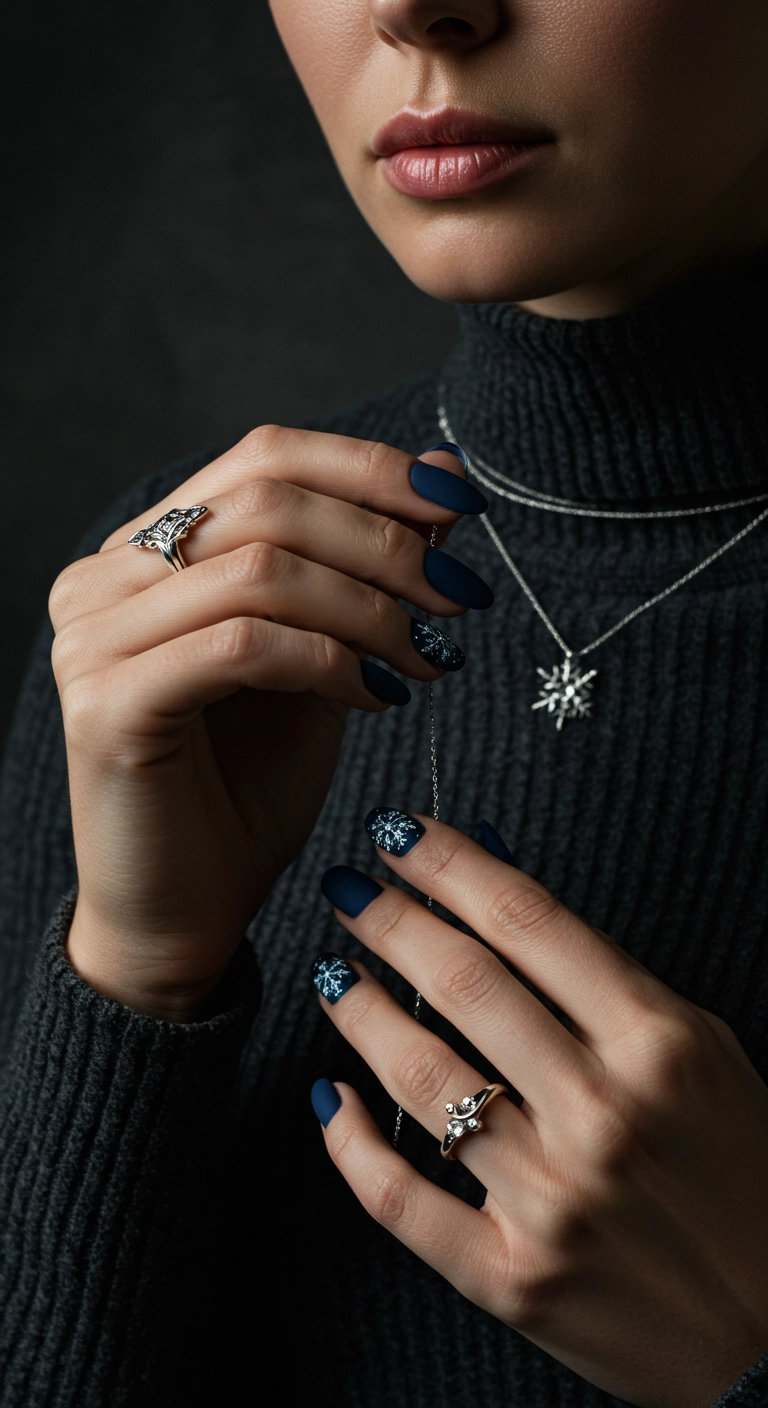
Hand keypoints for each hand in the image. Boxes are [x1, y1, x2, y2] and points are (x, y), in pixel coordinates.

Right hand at [49, 428, 489, 1018]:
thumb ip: (363, 568)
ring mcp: (92, 638)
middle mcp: (103, 578)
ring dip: (371, 609)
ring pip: (261, 571)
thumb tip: (442, 475)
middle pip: (268, 502)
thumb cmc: (248, 787)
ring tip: (429, 655)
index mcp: (145, 550)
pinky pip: (243, 645)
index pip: (264, 458)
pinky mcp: (108, 704)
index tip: (461, 505)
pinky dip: (328, 661)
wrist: (185, 912)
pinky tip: (375, 696)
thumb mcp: (325, 655)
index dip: (371, 470)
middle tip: (459, 598)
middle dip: (387, 544)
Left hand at [314, 812, 767, 1407]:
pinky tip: (327, 1094)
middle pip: (464, 983)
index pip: (529, 921)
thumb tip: (497, 891)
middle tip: (350, 887)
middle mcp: (603, 1112)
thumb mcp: (700, 1053)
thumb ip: (603, 976)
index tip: (400, 834)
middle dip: (390, 919)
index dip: (449, 864)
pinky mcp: (513, 1276)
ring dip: (360, 1010)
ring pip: (420, 1078)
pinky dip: (348, 1144)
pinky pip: (400, 1198)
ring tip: (335, 972)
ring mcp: (553, 1198)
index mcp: (659, 1044)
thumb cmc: (740, 1175)